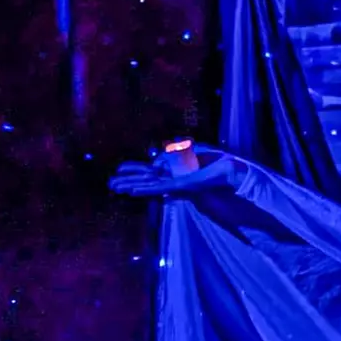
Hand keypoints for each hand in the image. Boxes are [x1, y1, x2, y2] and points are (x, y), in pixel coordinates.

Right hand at [109, 150, 235, 199]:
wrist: (231, 169)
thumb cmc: (214, 160)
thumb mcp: (191, 151)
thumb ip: (172, 154)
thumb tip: (156, 161)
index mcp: (174, 171)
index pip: (148, 171)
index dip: (133, 170)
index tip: (119, 170)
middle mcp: (172, 179)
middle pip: (145, 179)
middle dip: (127, 180)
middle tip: (109, 184)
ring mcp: (175, 184)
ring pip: (148, 185)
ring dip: (131, 185)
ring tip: (115, 187)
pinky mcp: (180, 187)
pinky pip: (159, 188)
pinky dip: (145, 188)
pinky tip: (132, 189)